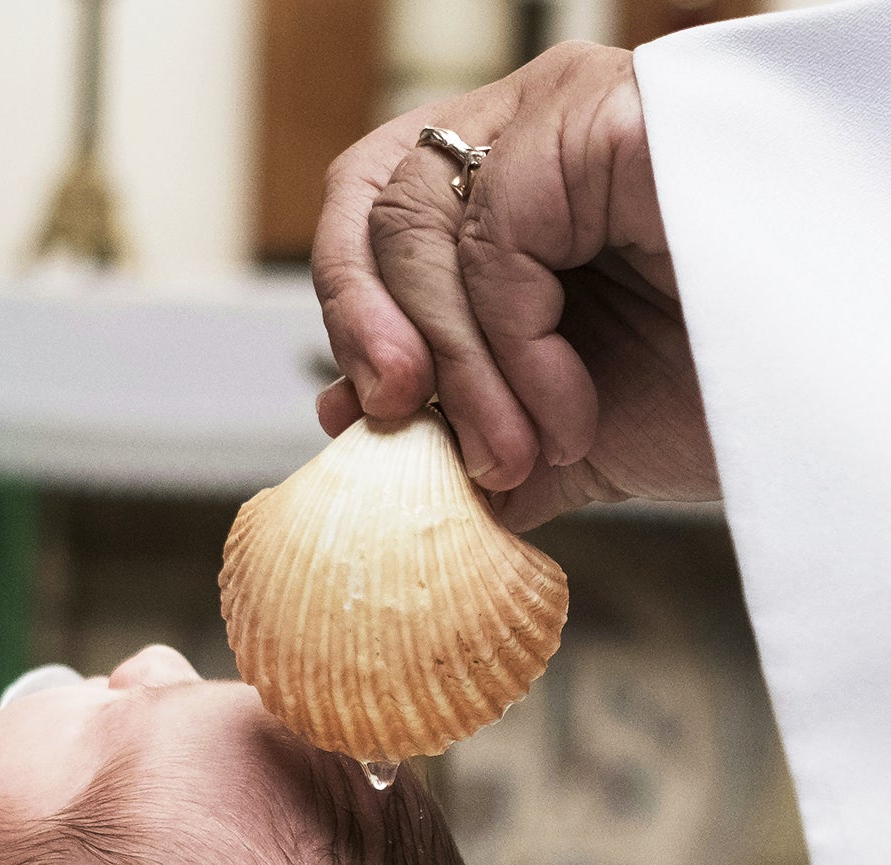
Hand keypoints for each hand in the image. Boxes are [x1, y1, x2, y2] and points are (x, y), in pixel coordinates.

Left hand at [311, 43, 718, 528]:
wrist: (813, 410)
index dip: (347, 309)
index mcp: (506, 191)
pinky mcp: (609, 118)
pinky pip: (496, 235)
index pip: (372, 206)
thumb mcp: (554, 432)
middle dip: (371, 335)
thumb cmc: (707, 399)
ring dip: (459, 372)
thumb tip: (350, 433)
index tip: (360, 415)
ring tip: (519, 454)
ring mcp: (570, 113)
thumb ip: (460, 431)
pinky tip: (569, 414)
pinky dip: (513, 351)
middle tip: (402, 428)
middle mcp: (531, 131)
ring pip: (423, 224)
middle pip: (376, 202)